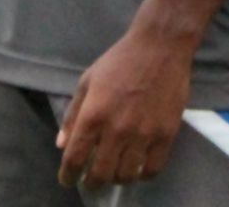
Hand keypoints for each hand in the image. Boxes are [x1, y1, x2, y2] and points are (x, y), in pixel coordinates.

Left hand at [57, 24, 196, 189]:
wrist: (160, 47)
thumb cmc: (119, 61)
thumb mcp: (88, 81)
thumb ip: (73, 114)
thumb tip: (62, 144)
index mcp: (93, 115)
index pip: (75, 159)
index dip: (68, 175)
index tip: (68, 179)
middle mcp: (117, 129)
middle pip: (101, 174)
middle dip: (92, 182)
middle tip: (91, 179)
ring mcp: (143, 134)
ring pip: (126, 176)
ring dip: (116, 178)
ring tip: (114, 171)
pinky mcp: (166, 134)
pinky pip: (152, 169)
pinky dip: (142, 174)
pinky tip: (137, 167)